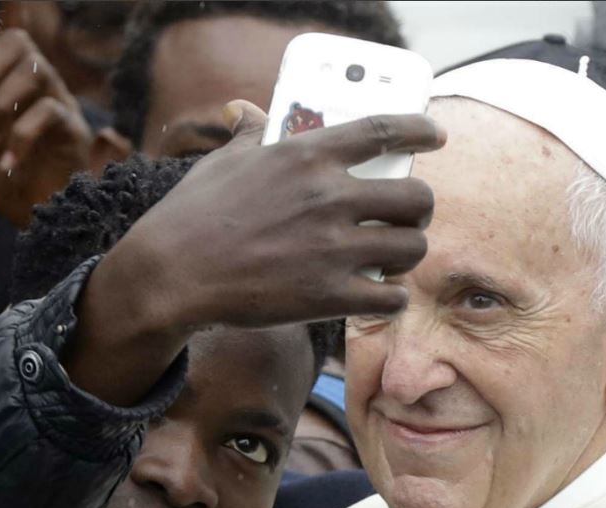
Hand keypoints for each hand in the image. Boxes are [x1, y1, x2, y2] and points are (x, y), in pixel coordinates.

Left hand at [0, 28, 92, 227]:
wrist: (47, 223)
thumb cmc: (16, 188)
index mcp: (17, 87)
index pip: (6, 41)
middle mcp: (42, 88)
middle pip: (19, 42)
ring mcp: (61, 105)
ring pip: (36, 68)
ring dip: (4, 101)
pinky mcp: (74, 128)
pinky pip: (49, 110)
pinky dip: (21, 135)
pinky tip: (9, 161)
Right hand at [105, 101, 444, 329]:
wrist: (171, 276)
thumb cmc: (192, 216)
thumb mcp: (222, 163)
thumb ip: (250, 136)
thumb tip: (247, 112)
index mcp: (307, 156)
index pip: (384, 130)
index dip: (418, 131)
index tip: (434, 136)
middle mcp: (330, 197)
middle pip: (417, 197)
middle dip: (418, 211)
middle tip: (405, 220)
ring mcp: (334, 247)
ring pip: (412, 248)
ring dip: (406, 255)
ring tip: (390, 260)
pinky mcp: (330, 295)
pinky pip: (392, 297)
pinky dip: (391, 299)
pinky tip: (378, 296)